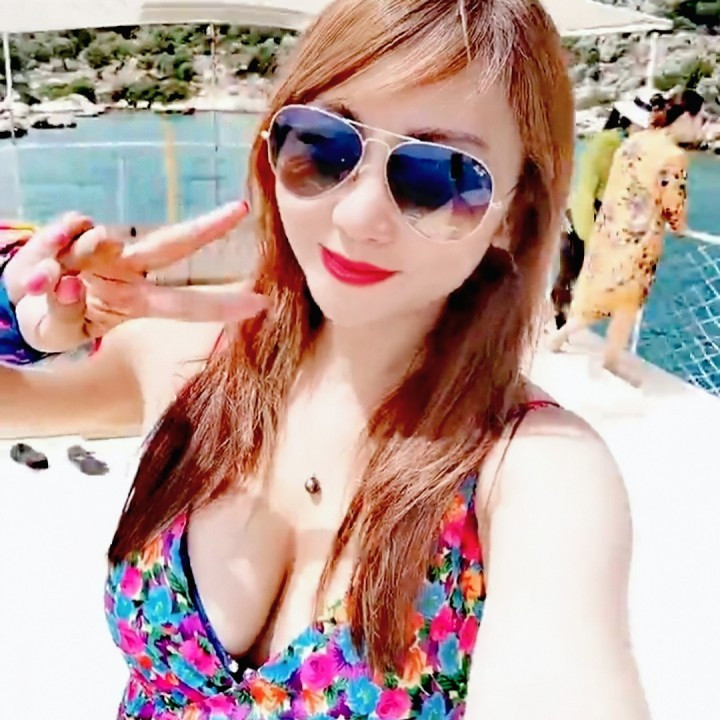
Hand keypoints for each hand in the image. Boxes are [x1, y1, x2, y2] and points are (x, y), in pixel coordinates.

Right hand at [4, 202, 269, 352]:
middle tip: (241, 208)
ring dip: (70, 259)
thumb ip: (65, 312)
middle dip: (208, 227)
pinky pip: (68, 228)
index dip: (221, 306)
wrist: (18, 301)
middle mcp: (129, 270)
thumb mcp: (57, 330)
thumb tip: (70, 282)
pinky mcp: (75, 229)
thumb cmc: (53, 319)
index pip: (185, 305)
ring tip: (44, 283)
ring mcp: (104, 247)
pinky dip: (49, 247)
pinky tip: (37, 267)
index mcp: (136, 302)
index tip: (262, 304)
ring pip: (101, 237)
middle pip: (174, 243)